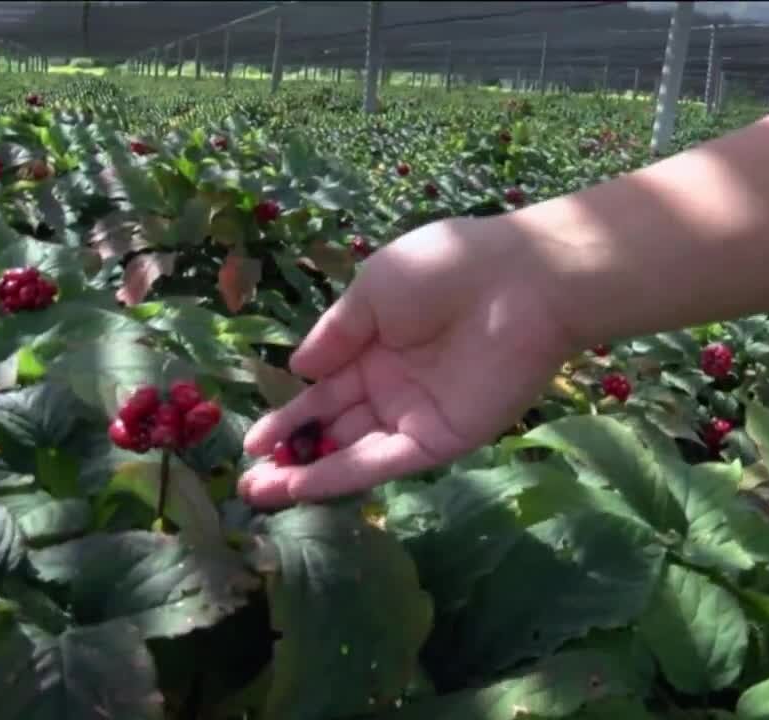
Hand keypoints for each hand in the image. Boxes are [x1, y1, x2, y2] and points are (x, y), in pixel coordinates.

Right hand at [237, 215, 579, 507]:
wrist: (520, 283)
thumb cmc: (446, 269)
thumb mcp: (373, 290)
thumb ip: (335, 334)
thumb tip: (298, 371)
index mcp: (376, 345)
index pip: (325, 390)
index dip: (289, 415)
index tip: (253, 439)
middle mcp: (393, 386)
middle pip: (334, 427)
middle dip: (291, 453)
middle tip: (247, 478)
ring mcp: (416, 415)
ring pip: (353, 452)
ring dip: (307, 475)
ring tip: (259, 492)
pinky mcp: (441, 439)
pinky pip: (383, 461)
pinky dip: (342, 475)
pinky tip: (302, 485)